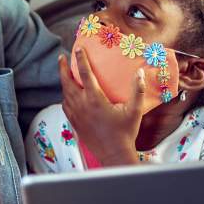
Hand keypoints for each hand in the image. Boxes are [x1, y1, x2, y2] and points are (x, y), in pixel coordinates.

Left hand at [59, 49, 144, 165]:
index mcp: (95, 99)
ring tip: (65, 73)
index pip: (85, 73)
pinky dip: (65, 97)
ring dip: (64, 81)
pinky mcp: (74, 123)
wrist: (113, 154)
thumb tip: (140, 73)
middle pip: (67, 82)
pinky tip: (68, 95)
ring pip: (65, 94)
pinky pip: (65, 105)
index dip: (81, 59)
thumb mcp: (134, 110)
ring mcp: (76, 115)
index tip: (79, 49)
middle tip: (62, 57)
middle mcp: (82, 105)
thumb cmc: (125, 132)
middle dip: (63, 68)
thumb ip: (138, 90)